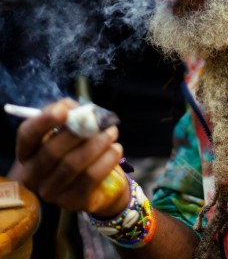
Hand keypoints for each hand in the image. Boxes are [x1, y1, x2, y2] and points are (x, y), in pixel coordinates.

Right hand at [16, 98, 126, 212]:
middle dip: (78, 133)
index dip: (44, 121)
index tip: (64, 110)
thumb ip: (70, 114)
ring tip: (112, 132)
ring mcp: (49, 192)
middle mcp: (32, 174)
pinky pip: (89, 179)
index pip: (27, 135)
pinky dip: (106, 161)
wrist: (98, 178)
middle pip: (52, 151)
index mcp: (27, 152)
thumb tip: (78, 110)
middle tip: (99, 122)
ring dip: (96, 145)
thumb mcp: (70, 126)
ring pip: (72, 165)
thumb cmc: (78, 145)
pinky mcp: (71, 202)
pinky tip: (116, 149)